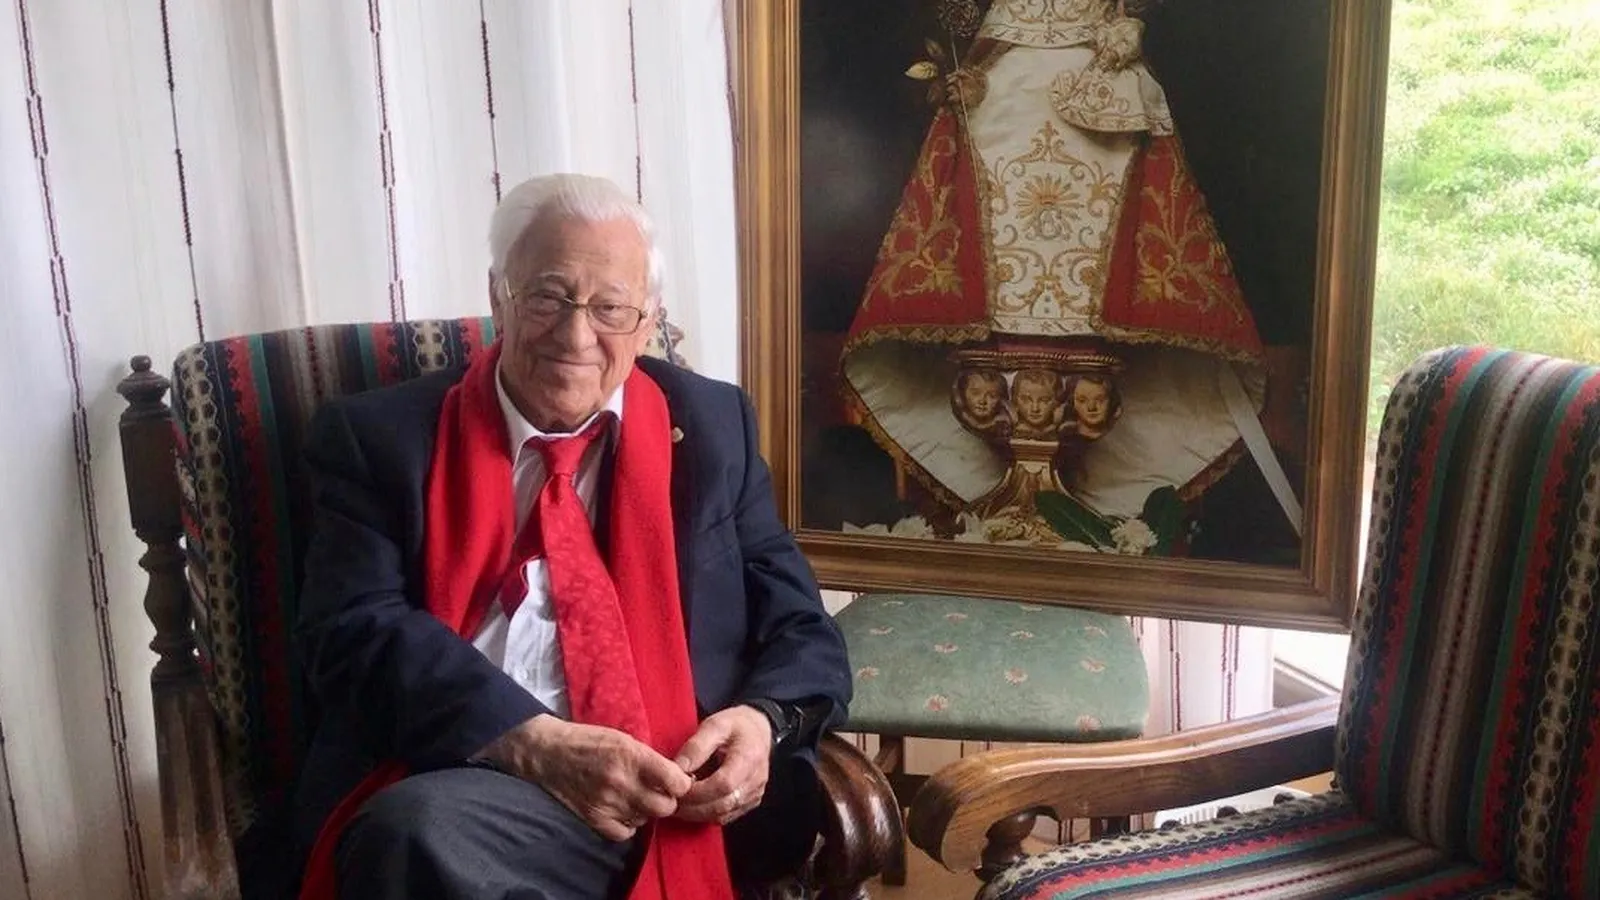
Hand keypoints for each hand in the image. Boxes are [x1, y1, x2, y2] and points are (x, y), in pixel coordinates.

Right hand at [477, 715, 692, 840]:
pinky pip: (625, 833)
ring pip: (646, 819)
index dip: (682, 783)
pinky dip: (628, 825)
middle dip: (667, 800)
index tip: (677, 781)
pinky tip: (622, 811)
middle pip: (665, 807)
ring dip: (646, 811)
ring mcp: (607, 803)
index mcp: (632, 756)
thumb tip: (677, 777)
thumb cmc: (590, 741)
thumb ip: (650, 759)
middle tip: (659, 792)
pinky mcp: (594, 819)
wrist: (549, 753)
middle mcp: (622, 782)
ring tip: (636, 797)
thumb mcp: (624, 739)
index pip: (676, 782)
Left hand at [671, 705, 772, 824]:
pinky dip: (706, 814)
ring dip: (696, 813)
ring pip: (723, 814)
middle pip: (722, 804)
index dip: (697, 791)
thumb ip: (696, 746)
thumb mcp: (715, 724)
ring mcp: (754, 794)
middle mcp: (755, 780)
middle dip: (692, 806)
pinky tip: (691, 806)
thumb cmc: (736, 726)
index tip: (676, 788)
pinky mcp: (750, 803)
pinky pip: (726, 816)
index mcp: (749, 757)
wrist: (758, 732)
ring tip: (676, 804)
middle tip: (669, 801)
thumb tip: (677, 769)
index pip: (723, 784)